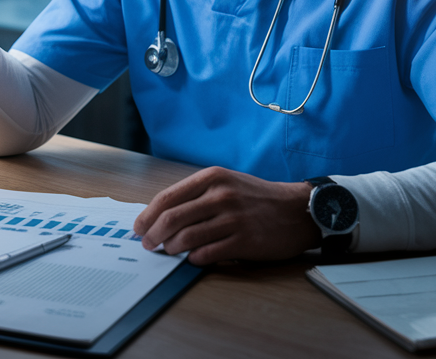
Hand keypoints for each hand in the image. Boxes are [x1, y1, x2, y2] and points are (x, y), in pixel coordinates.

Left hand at [134, 167, 319, 264]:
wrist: (297, 209)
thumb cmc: (256, 198)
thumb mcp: (226, 183)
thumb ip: (197, 195)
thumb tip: (162, 215)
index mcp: (212, 178)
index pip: (167, 197)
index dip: (148, 215)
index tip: (139, 228)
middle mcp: (220, 195)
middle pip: (172, 218)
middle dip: (153, 234)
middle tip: (148, 245)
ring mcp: (233, 218)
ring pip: (187, 237)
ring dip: (172, 248)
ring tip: (169, 251)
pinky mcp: (244, 241)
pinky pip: (208, 253)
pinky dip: (194, 258)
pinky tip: (192, 258)